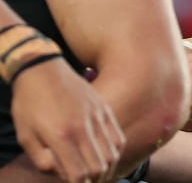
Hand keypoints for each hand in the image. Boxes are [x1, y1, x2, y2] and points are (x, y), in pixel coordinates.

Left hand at [11, 57, 123, 182]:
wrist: (43, 70)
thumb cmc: (29, 105)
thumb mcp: (25, 137)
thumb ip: (43, 160)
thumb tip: (62, 172)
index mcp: (61, 136)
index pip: (79, 174)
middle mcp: (83, 128)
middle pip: (100, 167)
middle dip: (94, 180)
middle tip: (85, 181)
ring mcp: (97, 117)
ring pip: (112, 153)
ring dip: (107, 168)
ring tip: (97, 174)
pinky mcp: (104, 108)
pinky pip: (118, 136)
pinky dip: (115, 151)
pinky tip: (107, 156)